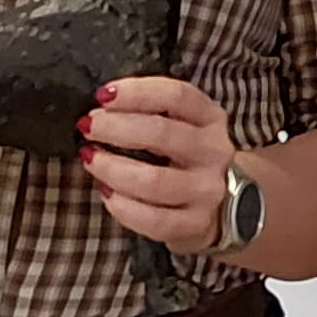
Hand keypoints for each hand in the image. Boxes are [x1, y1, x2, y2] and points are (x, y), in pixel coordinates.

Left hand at [81, 75, 239, 255]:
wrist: (228, 204)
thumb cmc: (189, 158)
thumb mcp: (184, 125)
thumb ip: (152, 112)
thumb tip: (102, 109)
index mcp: (210, 118)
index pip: (176, 96)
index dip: (136, 92)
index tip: (103, 95)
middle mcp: (213, 152)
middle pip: (161, 133)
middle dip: (115, 127)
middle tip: (88, 127)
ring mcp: (207, 191)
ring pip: (153, 180)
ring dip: (112, 168)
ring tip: (91, 159)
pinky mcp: (195, 224)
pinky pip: (153, 219)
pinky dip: (122, 206)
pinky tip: (107, 193)